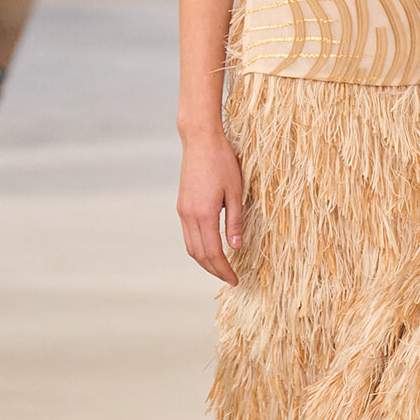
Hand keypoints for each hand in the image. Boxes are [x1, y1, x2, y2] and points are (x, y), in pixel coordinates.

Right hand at [177, 131, 243, 285]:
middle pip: (199, 255)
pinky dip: (199, 247)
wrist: (200, 140)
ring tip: (221, 268)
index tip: (235, 279)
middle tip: (230, 278)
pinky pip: (188, 235)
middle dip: (214, 270)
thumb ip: (235, 222)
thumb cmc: (222, 162)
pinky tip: (211, 248)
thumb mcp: (235, 192)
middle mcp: (189, 216)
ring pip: (191, 247)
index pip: (213, 253)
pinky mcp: (182, 205)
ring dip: (205, 261)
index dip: (224, 270)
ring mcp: (183, 211)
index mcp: (204, 214)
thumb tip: (236, 248)